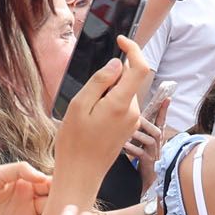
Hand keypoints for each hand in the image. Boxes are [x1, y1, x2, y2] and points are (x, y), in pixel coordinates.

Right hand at [56, 36, 153, 176]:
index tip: (120, 40)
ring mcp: (132, 122)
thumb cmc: (75, 143)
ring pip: (124, 93)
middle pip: (129, 80)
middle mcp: (133, 112)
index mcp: (122, 104)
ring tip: (87, 111)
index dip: (133, 50)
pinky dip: (109, 103)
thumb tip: (116, 64)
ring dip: (107, 92)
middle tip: (87, 94)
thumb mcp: (80, 106)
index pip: (140, 68)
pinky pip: (122, 106)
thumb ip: (100, 82)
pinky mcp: (128, 128)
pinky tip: (92, 118)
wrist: (81, 174)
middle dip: (111, 77)